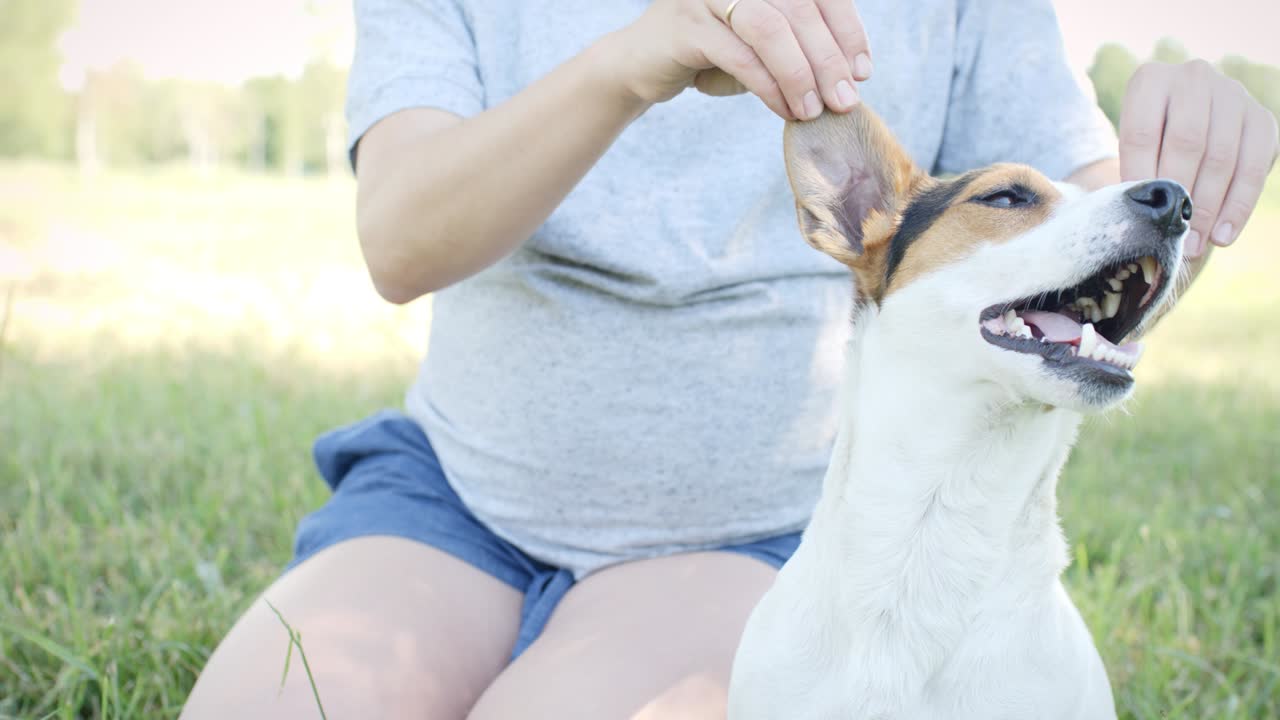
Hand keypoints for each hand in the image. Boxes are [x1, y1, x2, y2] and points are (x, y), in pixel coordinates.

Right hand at [609, 0, 872, 120]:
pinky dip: (769, 87)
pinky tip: (784, 110)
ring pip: (770, 29)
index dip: (847, 28)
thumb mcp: (763, 41)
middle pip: (799, 8)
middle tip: (844, 100)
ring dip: (800, 74)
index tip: (862, 70)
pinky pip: (740, 57)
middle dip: (828, 58)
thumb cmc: (712, 52)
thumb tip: (851, 72)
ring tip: (813, 110)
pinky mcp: (685, 25)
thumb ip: (800, 42)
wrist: (640, 64)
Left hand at [1118, 59, 1279, 256]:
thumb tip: (1135, 225)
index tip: (1140, 215)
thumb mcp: (1130, 151)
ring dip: (1208, 208)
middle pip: (1187, 142)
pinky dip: (1238, 206)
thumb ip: (1131, 177)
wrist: (1183, 124)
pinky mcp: (1262, 118)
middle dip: (1179, 196)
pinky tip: (1222, 236)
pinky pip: (1254, 166)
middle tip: (1172, 237)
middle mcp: (1194, 78)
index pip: (1142, 133)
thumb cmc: (1146, 147)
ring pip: (1222, 157)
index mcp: (1150, 80)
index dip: (1141, 177)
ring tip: (1193, 244)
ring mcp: (1233, 95)